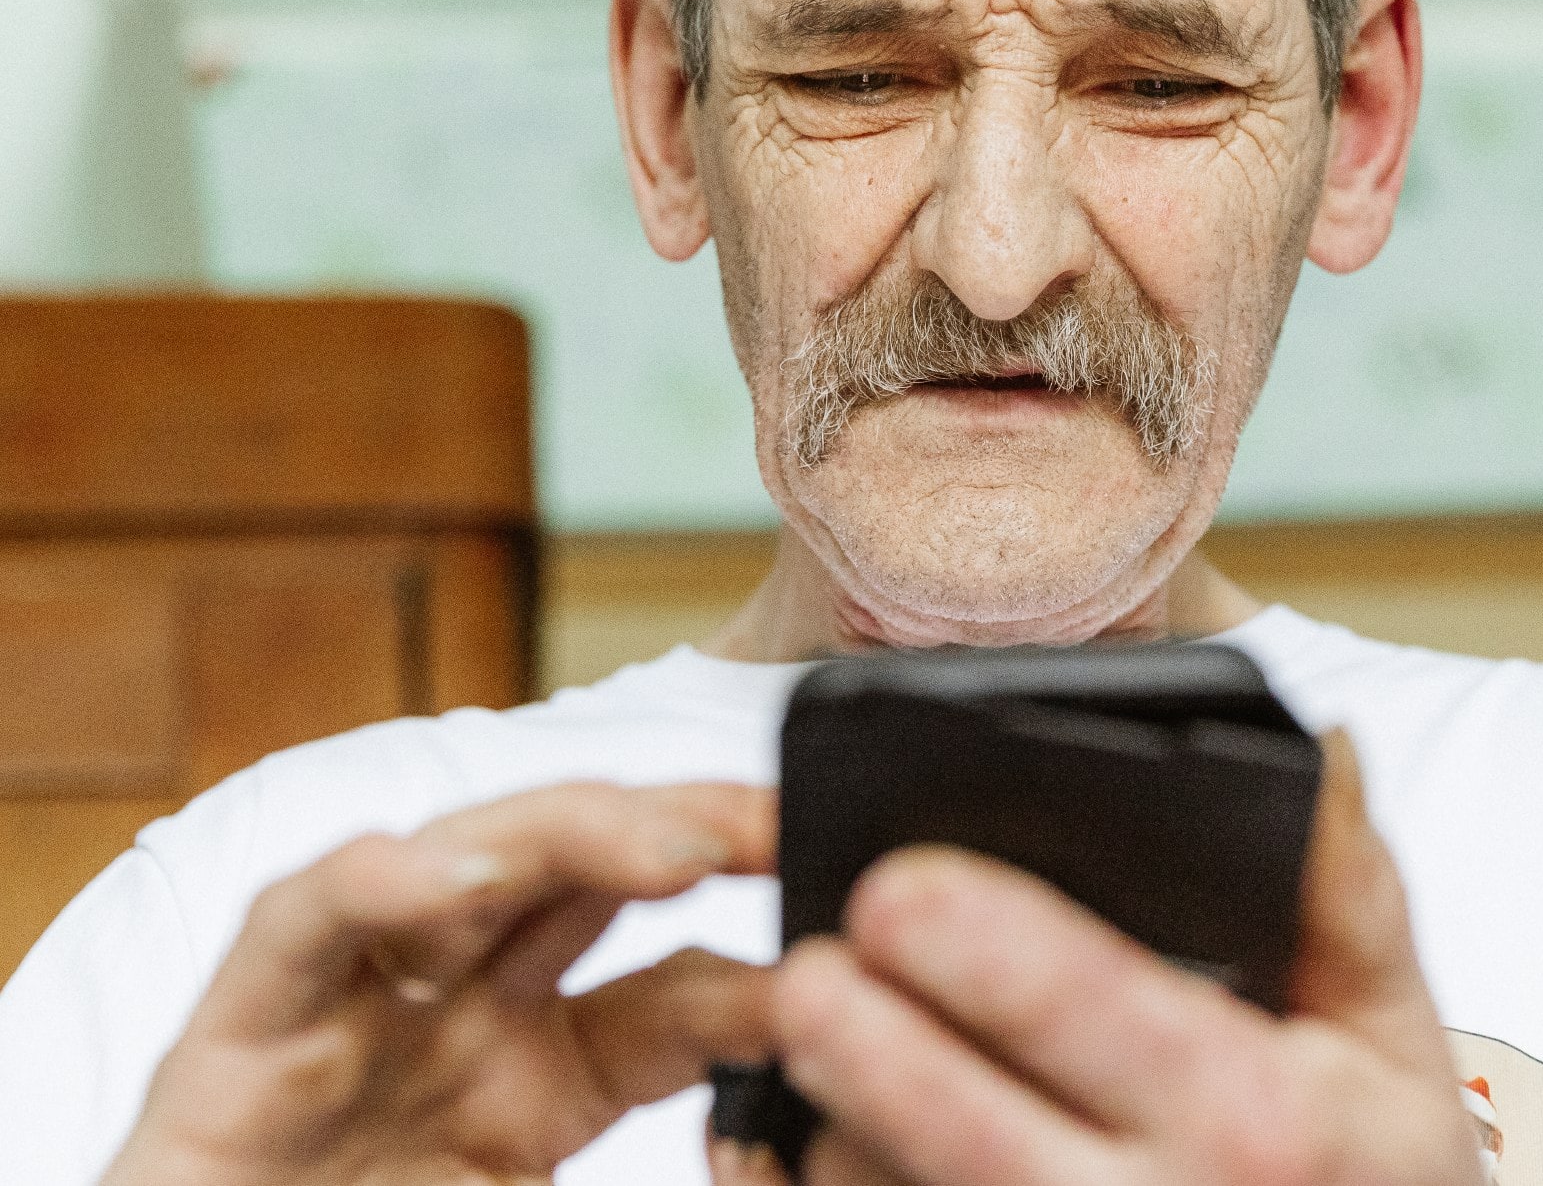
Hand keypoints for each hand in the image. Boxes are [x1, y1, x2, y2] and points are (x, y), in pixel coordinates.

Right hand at [102, 782, 776, 1185]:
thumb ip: (683, 1169)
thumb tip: (809, 1132)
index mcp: (554, 1076)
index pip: (683, 987)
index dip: (772, 963)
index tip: (866, 943)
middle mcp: (467, 1015)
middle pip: (591, 882)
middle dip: (694, 832)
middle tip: (790, 823)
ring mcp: (362, 1006)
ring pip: (471, 862)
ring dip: (574, 833)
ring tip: (678, 844)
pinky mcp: (243, 1023)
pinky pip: (307, 920)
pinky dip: (374, 884)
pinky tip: (446, 879)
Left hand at [722, 729, 1479, 1185]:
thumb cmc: (1369, 1185)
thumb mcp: (1391, 1038)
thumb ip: (1344, 888)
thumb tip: (1311, 749)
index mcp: (1247, 1111)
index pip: (1083, 1008)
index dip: (976, 944)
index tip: (892, 886)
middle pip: (957, 1129)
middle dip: (862, 1041)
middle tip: (806, 970)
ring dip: (839, 1126)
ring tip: (818, 1041)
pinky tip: (819, 1130)